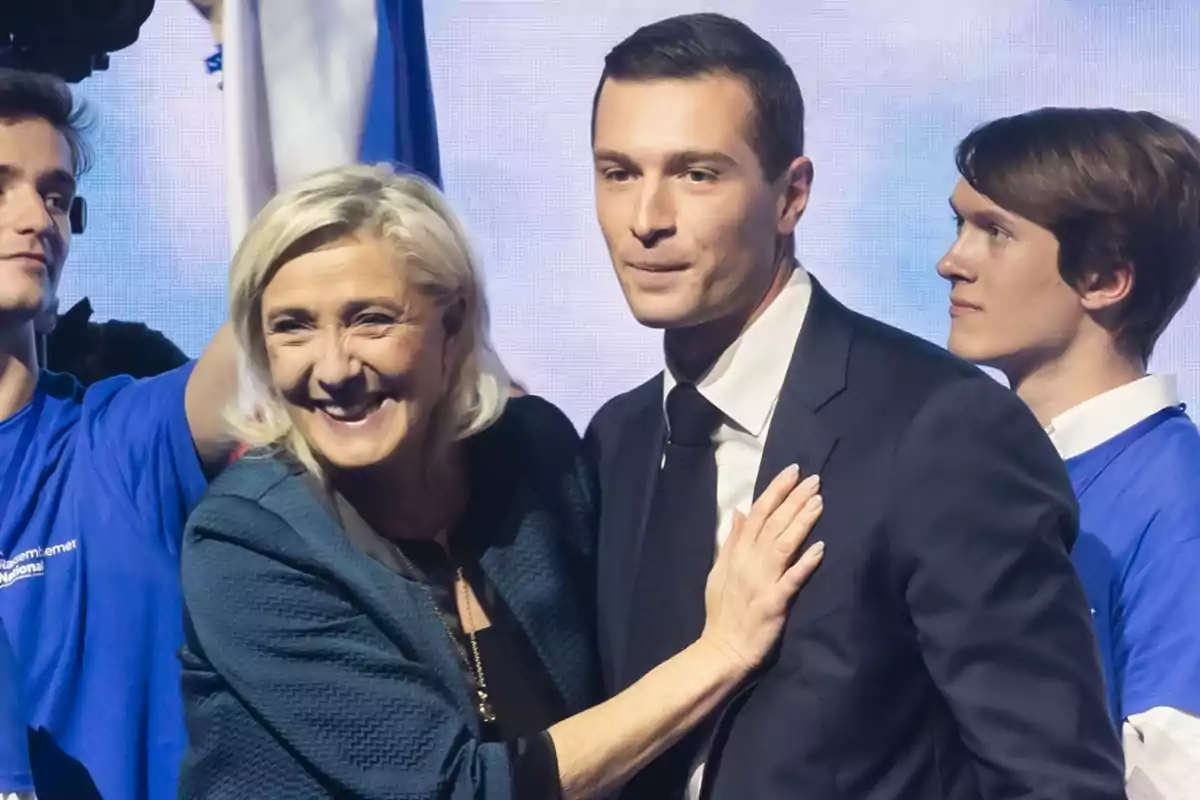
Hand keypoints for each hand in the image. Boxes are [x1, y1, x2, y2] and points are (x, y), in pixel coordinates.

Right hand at [699, 464, 823, 674]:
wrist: (723, 649)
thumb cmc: (723, 611)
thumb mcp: (719, 571)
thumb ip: (731, 541)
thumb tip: (738, 511)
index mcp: (737, 553)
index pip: (757, 514)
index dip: (775, 491)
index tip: (792, 472)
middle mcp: (749, 562)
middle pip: (773, 523)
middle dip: (794, 499)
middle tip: (814, 479)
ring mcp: (762, 581)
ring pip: (783, 544)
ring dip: (801, 522)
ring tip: (819, 501)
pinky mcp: (774, 602)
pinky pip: (792, 579)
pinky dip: (805, 562)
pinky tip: (820, 547)